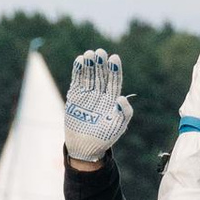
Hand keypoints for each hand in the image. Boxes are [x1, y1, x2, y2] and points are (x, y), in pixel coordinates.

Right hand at [63, 47, 132, 165]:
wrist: (85, 147)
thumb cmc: (104, 138)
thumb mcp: (118, 127)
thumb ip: (124, 113)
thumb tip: (123, 98)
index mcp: (112, 99)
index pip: (115, 81)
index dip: (114, 69)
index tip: (114, 58)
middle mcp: (101, 94)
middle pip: (101, 75)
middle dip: (101, 64)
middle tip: (100, 52)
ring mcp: (87, 94)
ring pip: (89, 75)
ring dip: (89, 64)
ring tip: (89, 54)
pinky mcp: (75, 96)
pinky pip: (77, 81)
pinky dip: (78, 71)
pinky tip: (80, 60)